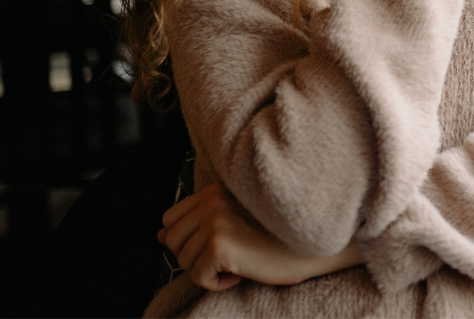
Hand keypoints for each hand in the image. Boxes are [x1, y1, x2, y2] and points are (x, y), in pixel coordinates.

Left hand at [158, 182, 364, 290]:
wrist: (314, 243)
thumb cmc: (281, 234)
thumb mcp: (236, 219)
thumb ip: (198, 220)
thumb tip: (158, 235)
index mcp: (216, 189)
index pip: (170, 219)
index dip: (190, 238)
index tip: (219, 244)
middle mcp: (212, 200)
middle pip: (171, 241)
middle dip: (196, 255)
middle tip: (230, 255)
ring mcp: (215, 220)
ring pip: (183, 260)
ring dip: (209, 270)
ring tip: (239, 261)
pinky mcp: (220, 244)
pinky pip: (198, 277)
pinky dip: (219, 283)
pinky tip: (243, 272)